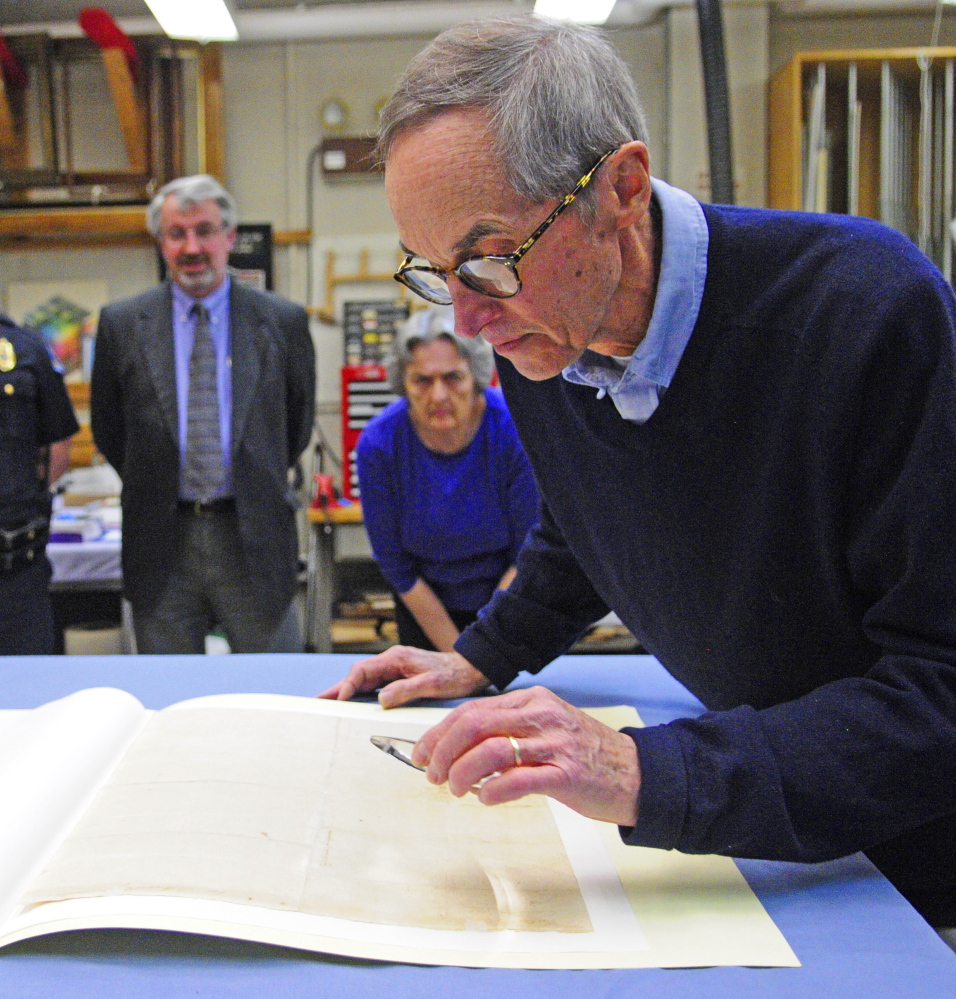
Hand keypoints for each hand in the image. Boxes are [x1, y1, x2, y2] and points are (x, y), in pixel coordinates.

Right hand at [317, 645, 489, 707]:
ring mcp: (395, 668)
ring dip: (346, 691)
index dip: (347, 685)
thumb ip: (407, 690)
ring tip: (328, 703)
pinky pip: (374, 684)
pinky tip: (352, 701)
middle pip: (357, 674)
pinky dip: (359, 692)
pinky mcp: (400, 676)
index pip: (362, 670)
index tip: (339, 700)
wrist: (471, 669)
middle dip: (337, 687)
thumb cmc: (455, 675)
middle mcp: (392, 660)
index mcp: (396, 658)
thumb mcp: (433, 683)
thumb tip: (381, 699)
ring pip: (364, 679)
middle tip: (318, 701)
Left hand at [412, 685, 640, 825]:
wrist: (636, 772)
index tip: (422, 752)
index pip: (472, 710)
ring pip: (490, 750)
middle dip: (442, 751)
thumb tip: (458, 749)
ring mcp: (555, 744)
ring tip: (456, 789)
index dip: (439, 733)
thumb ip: (507, 731)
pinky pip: (519, 780)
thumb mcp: (545, 728)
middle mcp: (541, 715)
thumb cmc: (584, 754)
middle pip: (474, 724)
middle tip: (432, 774)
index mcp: (532, 700)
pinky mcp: (567, 774)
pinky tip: (486, 798)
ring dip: (461, 773)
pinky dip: (493, 791)